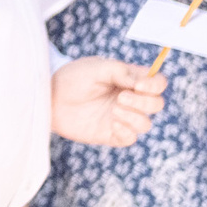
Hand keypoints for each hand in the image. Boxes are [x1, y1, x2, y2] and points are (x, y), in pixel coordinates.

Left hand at [49, 57, 166, 146]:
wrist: (49, 97)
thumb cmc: (71, 78)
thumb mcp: (96, 67)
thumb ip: (122, 72)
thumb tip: (142, 83)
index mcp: (129, 80)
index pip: (157, 83)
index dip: (155, 85)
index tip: (139, 85)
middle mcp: (129, 99)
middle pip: (157, 104)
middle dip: (144, 102)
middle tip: (120, 98)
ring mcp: (121, 117)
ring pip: (146, 124)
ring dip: (134, 117)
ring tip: (113, 109)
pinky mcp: (111, 134)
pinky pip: (131, 138)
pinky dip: (127, 132)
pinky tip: (113, 124)